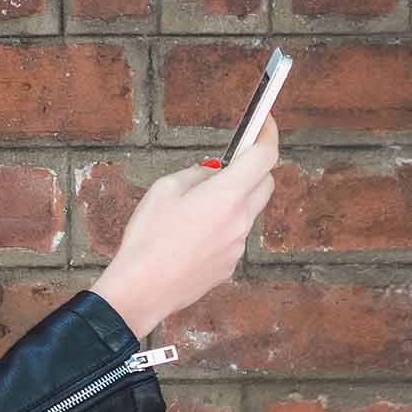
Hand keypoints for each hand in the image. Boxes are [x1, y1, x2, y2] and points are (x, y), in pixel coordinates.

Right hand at [91, 114, 279, 338]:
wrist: (143, 289)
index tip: (264, 123)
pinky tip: (189, 236)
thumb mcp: (163, 190)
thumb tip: (213, 172)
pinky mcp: (230, 264)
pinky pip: (234, 235)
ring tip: (192, 209)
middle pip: (265, 183)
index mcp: (226, 195)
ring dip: (232, 200)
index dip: (268, 134)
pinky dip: (221, 226)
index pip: (264, 156)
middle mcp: (241, 219)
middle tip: (224, 166)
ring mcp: (239, 245)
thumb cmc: (148, 238)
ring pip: (248, 211)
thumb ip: (196, 175)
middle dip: (251, 169)